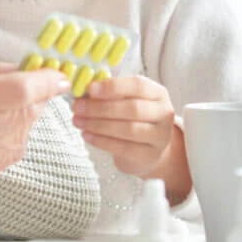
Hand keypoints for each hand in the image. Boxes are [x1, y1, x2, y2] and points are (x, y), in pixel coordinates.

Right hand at [0, 63, 71, 210]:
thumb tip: (23, 69)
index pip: (19, 91)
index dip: (45, 81)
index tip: (59, 75)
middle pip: (26, 113)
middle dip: (34, 98)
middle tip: (27, 88)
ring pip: (23, 136)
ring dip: (22, 120)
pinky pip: (10, 155)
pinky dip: (11, 140)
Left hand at [72, 75, 191, 203]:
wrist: (146, 150)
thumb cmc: (132, 119)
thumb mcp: (126, 101)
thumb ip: (110, 94)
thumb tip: (84, 90)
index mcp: (157, 93)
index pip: (138, 85)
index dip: (113, 87)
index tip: (90, 89)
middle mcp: (164, 113)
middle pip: (132, 108)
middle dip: (100, 108)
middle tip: (77, 107)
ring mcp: (160, 136)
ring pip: (128, 129)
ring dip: (98, 124)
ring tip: (78, 121)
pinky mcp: (150, 156)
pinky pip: (123, 148)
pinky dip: (102, 141)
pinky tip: (87, 135)